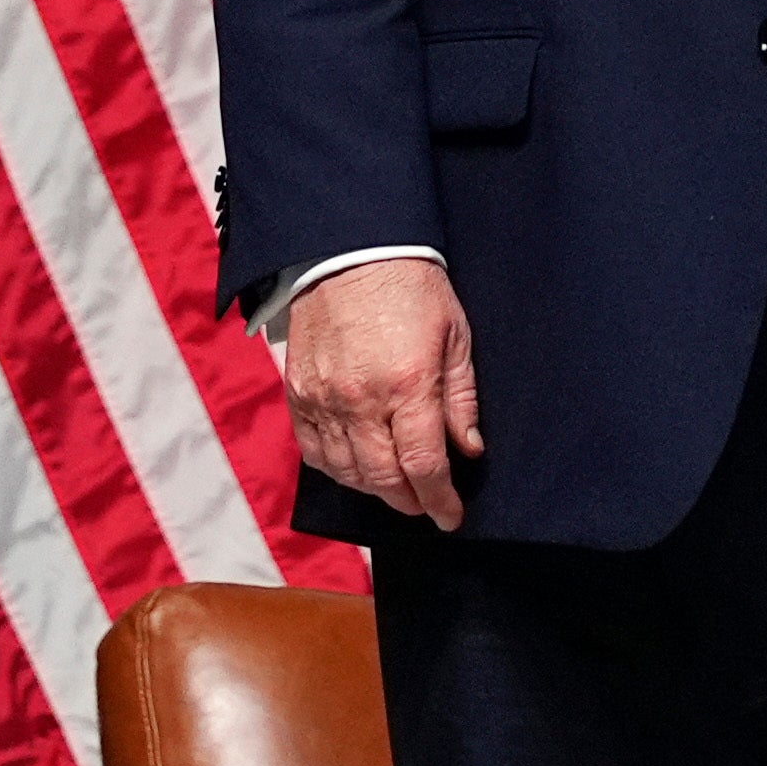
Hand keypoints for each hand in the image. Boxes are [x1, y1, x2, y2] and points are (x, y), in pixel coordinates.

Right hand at [284, 257, 480, 528]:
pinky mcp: (298, 391)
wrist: (350, 248)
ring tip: (396, 487)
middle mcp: (360, 399)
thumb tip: (468, 449)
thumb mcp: (456, 338)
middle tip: (426, 505)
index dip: (440, 500)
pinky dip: (336, 468)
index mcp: (407, 385)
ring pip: (346, 470)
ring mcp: (323, 398)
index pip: (424, 465)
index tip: (451, 517)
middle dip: (409, 501)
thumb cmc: (412, 287)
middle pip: (383, 478)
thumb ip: (461, 399)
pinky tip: (356, 466)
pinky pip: (313, 449)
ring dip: (374, 488)